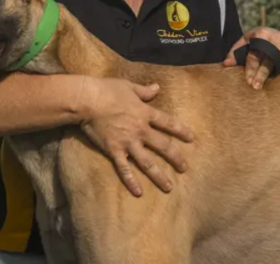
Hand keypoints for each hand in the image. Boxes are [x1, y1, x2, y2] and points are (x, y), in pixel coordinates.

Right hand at [77, 77, 194, 197]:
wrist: (87, 100)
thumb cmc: (107, 90)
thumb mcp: (129, 86)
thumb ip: (144, 91)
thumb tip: (157, 87)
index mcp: (145, 113)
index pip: (168, 123)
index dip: (181, 130)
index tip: (191, 138)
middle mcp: (140, 130)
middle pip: (163, 146)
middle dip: (175, 158)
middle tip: (184, 168)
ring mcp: (128, 142)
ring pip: (147, 162)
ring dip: (159, 175)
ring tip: (168, 187)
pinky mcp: (114, 151)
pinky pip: (124, 169)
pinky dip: (131, 181)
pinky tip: (138, 192)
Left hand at [222, 27, 279, 89]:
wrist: (270, 33)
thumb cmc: (255, 41)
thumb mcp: (244, 43)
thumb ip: (235, 53)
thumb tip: (226, 64)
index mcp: (261, 32)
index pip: (255, 53)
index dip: (251, 68)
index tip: (248, 81)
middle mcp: (277, 34)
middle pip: (270, 57)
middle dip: (262, 73)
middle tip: (256, 86)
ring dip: (278, 69)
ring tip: (271, 80)